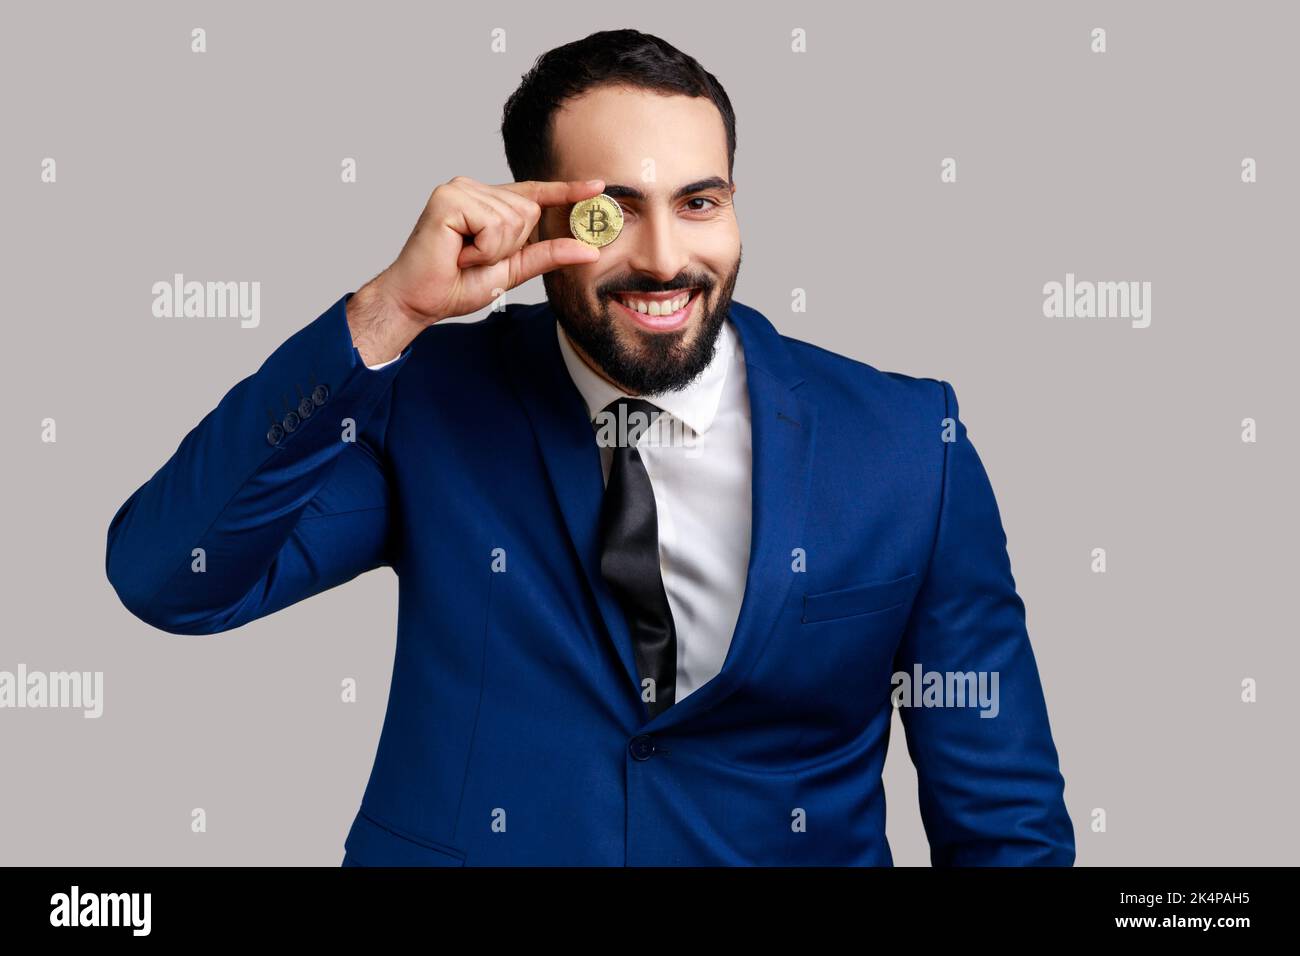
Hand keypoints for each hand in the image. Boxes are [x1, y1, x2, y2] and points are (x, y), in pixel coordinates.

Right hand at [347, 176, 604, 363]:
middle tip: (475, 259)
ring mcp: (461, 188)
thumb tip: (590, 249)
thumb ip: (547, 255)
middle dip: (510, 246)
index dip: (566, 191)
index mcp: (489, 203)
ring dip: (494, 250)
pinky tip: (458, 252)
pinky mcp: (449, 197)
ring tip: (465, 257)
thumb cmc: (456, 285)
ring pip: (514, 219)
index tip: (598, 186)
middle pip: (529, 211)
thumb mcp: (512, 271)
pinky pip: (494, 225)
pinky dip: (483, 248)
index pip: (534, 193)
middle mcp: (475, 189)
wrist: (419, 300)